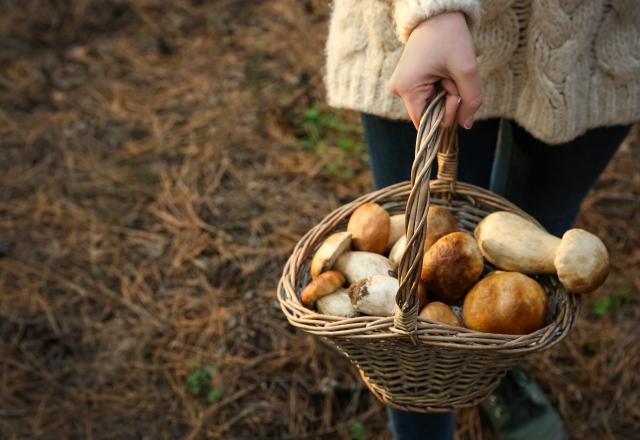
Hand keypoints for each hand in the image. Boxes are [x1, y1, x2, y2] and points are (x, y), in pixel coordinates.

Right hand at [389, 11, 482, 128]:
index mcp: (407, 89)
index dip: (446, 116)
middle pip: (429, 114)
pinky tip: (442, 72)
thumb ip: (471, 101)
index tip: (456, 94)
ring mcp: (401, 85)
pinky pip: (427, 95)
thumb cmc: (450, 38)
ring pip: (430, 105)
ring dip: (446, 93)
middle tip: (453, 78)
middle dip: (448, 100)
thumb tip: (466, 125)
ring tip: (447, 71)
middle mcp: (399, 90)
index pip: (426, 123)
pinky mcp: (407, 81)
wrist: (438, 15)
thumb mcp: (467, 70)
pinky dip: (440, 88)